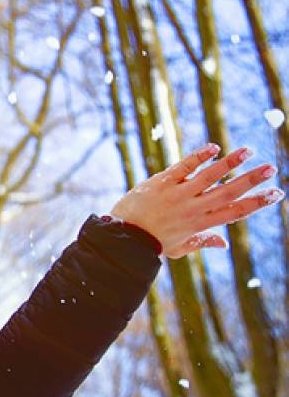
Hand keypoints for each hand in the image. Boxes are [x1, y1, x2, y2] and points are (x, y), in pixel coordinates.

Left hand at [109, 144, 282, 258]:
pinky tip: (214, 147)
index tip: (276, 193)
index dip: (256, 203)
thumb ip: (202, 242)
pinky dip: (199, 157)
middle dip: (251, 180)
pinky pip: (184, 167)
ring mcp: (178, 194)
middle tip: (271, 168)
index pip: (234, 212)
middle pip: (228, 192)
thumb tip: (223, 244)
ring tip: (248, 151)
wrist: (123, 236)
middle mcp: (193, 209)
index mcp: (200, 224)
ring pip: (209, 176)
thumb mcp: (178, 248)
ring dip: (230, 163)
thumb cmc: (152, 242)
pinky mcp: (162, 182)